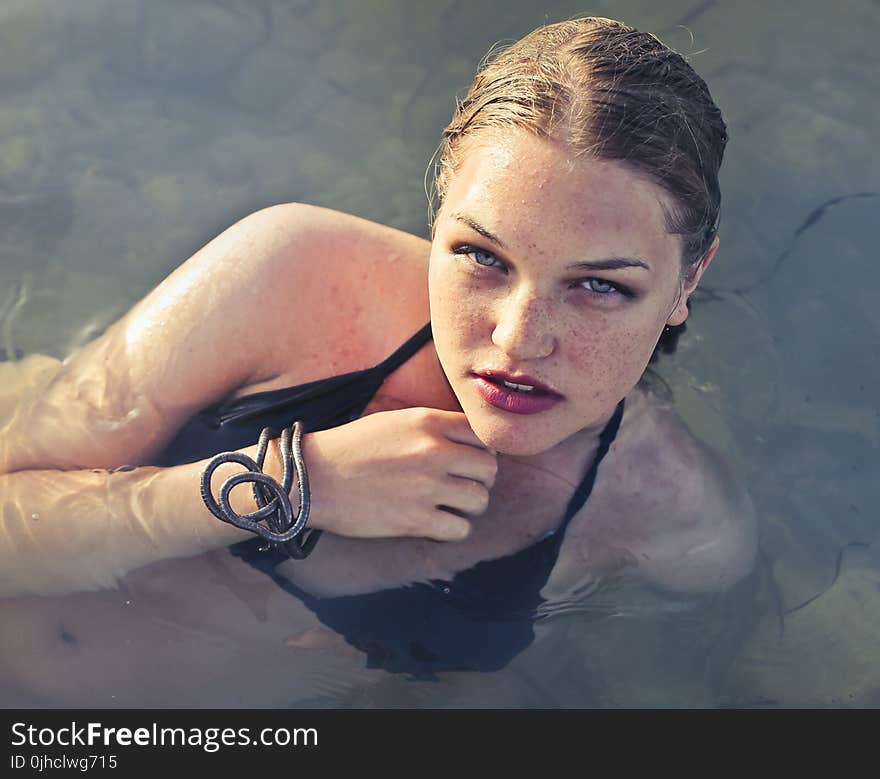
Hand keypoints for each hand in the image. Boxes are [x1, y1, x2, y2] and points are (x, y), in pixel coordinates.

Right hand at [300, 407, 497, 540]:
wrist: (313, 478)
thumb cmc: (351, 448)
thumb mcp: (395, 421)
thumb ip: (434, 427)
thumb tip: (470, 442)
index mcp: (428, 422)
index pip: (482, 435)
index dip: (479, 451)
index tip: (467, 461)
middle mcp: (434, 451)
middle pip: (488, 469)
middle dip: (478, 479)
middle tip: (459, 486)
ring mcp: (427, 487)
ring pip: (479, 500)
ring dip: (467, 506)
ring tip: (447, 506)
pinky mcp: (416, 520)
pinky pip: (460, 529)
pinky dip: (452, 529)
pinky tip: (435, 523)